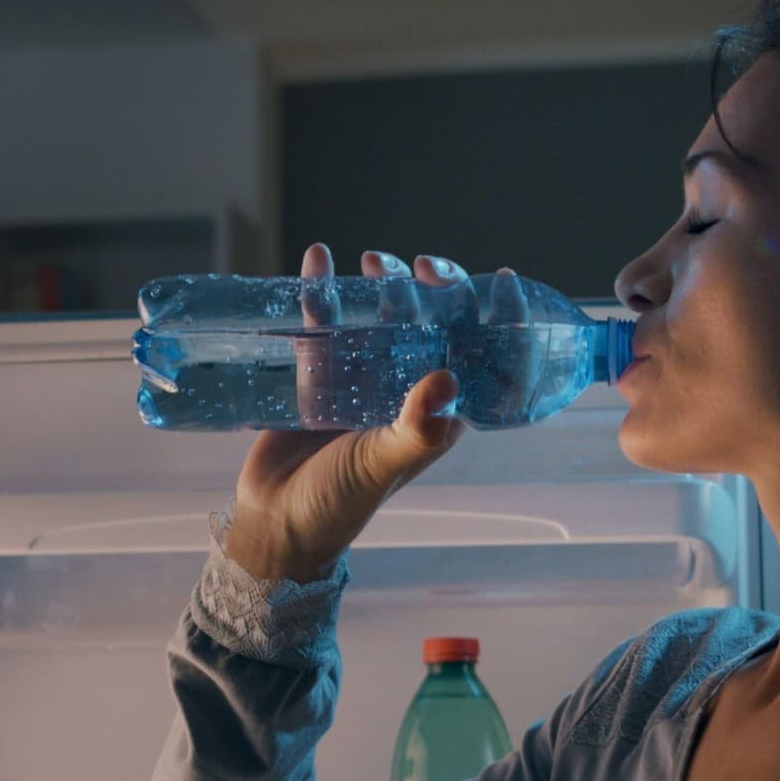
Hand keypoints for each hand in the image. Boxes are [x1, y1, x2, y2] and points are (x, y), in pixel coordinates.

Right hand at [223, 243, 470, 582]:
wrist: (275, 520)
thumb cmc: (340, 503)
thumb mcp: (383, 465)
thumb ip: (415, 428)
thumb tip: (447, 380)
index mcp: (436, 414)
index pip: (480, 359)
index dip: (497, 321)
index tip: (503, 282)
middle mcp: (404, 390)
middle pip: (431, 326)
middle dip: (432, 290)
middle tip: (423, 266)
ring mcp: (361, 378)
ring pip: (380, 316)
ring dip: (381, 284)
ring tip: (372, 260)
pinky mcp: (318, 371)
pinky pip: (325, 323)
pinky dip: (322, 291)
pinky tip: (317, 260)